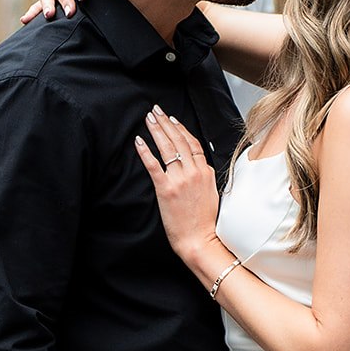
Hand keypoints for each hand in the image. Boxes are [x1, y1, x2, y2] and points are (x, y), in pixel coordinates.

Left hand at [135, 108, 221, 264]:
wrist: (200, 240)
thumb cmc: (204, 222)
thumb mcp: (210, 194)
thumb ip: (203, 177)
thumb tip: (198, 167)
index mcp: (205, 172)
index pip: (193, 143)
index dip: (181, 129)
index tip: (172, 119)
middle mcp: (193, 172)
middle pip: (179, 140)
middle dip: (166, 122)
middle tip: (156, 110)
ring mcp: (180, 179)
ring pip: (168, 147)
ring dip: (156, 130)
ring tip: (149, 118)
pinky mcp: (166, 189)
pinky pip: (154, 165)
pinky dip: (146, 151)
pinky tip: (139, 141)